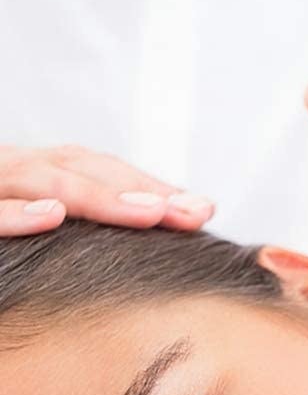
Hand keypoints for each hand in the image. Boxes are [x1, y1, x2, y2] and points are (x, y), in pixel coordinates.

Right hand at [0, 145, 214, 236]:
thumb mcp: (36, 215)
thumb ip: (84, 222)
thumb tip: (152, 227)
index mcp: (36, 173)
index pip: (101, 172)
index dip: (151, 187)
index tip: (202, 211)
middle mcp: (14, 170)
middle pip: (81, 168)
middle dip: (141, 189)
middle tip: (194, 213)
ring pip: (40, 180)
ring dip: (99, 196)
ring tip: (151, 214)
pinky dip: (17, 213)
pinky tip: (52, 215)